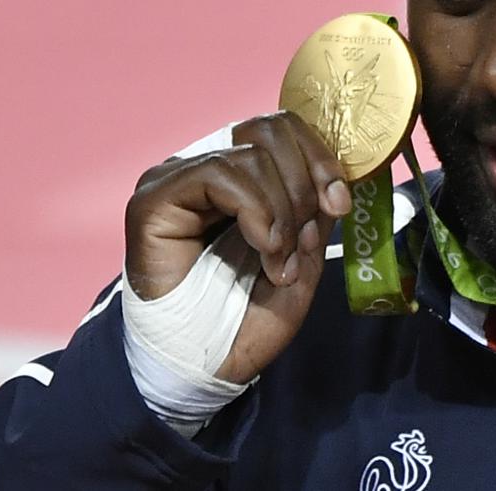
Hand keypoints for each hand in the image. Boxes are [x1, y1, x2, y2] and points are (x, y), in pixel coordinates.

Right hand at [123, 112, 351, 383]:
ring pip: (250, 154)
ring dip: (281, 212)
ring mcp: (178, 180)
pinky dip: (256, 211)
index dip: (320, 157)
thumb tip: (335, 177)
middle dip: (305, 183)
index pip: (283, 129)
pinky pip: (218, 173)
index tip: (339, 204)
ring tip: (279, 262)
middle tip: (306, 237)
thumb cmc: (249, 318)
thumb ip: (313, 212)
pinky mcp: (156, 199)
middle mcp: (206, 169)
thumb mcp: (300, 257)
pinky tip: (264, 250)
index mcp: (242, 178)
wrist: (209, 367)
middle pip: (269, 128)